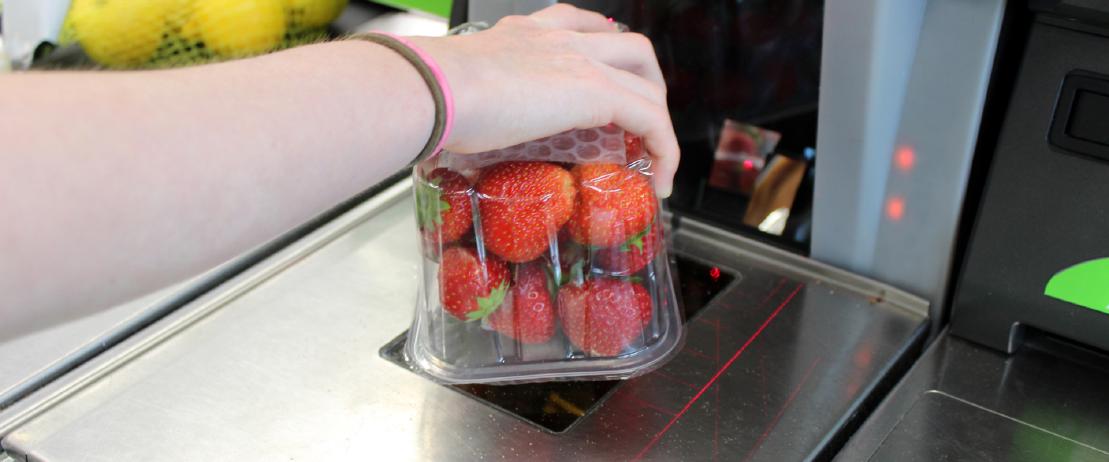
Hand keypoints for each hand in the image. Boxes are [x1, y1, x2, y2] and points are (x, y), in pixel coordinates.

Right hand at [408, 4, 679, 196]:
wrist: (431, 88)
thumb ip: (464, 111)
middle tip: (638, 120)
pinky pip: (652, 119)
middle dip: (644, 81)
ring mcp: (579, 59)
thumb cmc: (427, 96)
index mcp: (522, 33)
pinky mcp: (594, 92)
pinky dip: (665, 149)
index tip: (600, 81)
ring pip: (647, 77)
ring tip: (655, 153)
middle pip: (628, 44)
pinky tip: (659, 179)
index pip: (576, 24)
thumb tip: (444, 145)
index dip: (600, 51)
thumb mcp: (453, 96)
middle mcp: (557, 38)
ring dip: (659, 115)